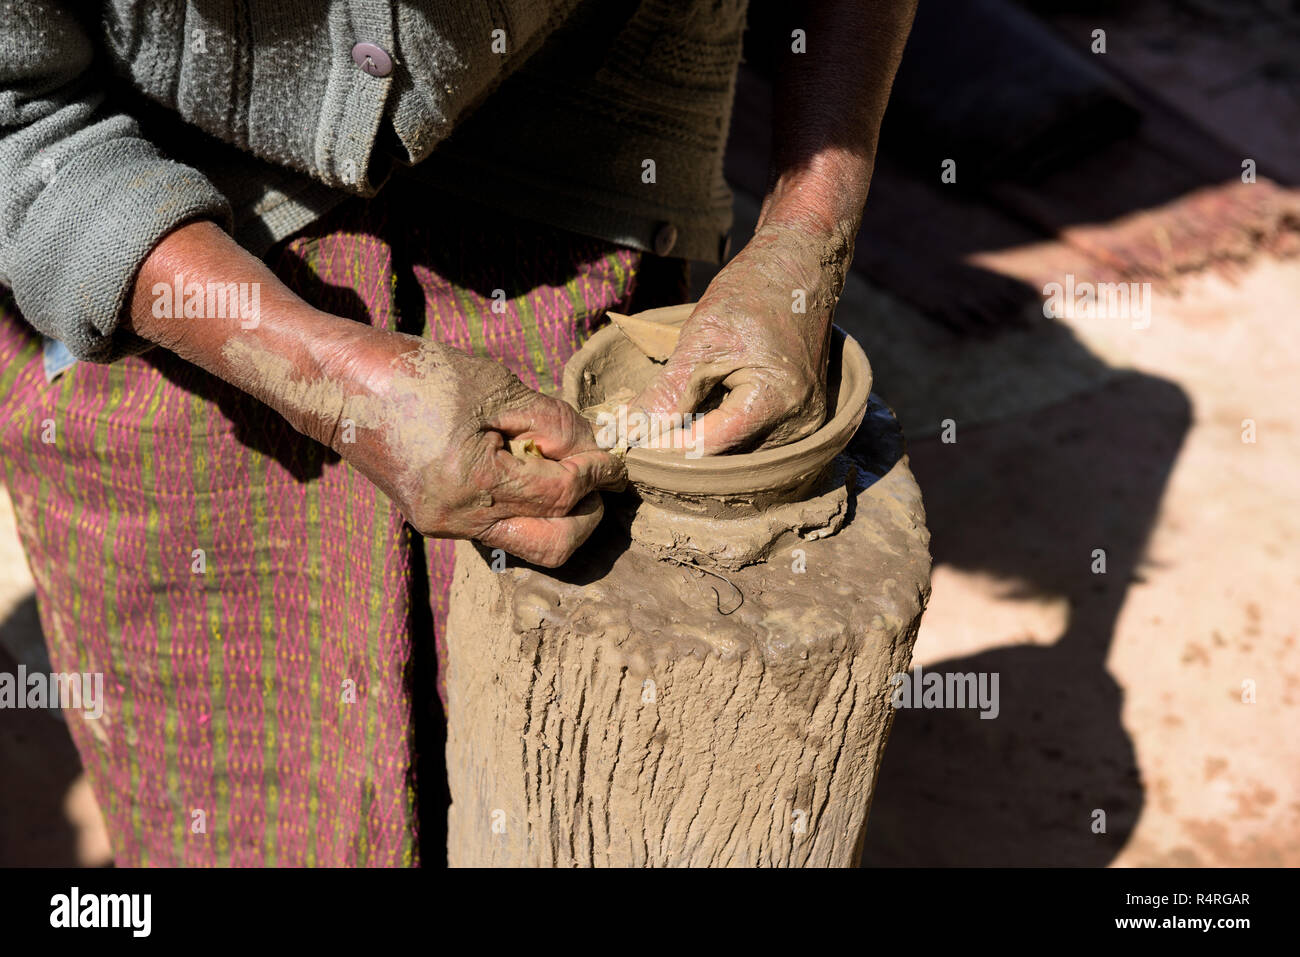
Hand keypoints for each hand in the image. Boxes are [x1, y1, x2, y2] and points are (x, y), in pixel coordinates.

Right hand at [127, 221, 620, 566]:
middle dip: (589, 515)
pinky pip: (499, 529)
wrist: (337, 386)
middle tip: (602, 479)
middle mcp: (457, 520)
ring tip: (568, 472)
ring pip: (528, 544)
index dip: (599, 474)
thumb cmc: (415, 374)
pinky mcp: (436, 521)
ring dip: (560, 515)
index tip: (617, 459)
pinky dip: (527, 507)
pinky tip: (530, 470)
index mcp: (472, 483)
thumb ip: (551, 421)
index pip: (561, 493)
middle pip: (554, 546)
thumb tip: (593, 449)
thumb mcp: (494, 384)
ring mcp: (445, 527)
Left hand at [631, 222, 848, 454]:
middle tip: (644, 433)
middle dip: (683, 445)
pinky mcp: (804, 419)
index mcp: (776, 401)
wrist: (799, 268)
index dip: (666, 447)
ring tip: (673, 420)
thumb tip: (629, 431)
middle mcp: (799, 422)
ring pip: (739, 452)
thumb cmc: (752, 294)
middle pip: (726, 455)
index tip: (630, 442)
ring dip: (705, 440)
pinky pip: (756, 439)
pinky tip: (705, 412)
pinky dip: (726, 431)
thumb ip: (668, 392)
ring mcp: (807, 424)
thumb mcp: (701, 340)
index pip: (709, 445)